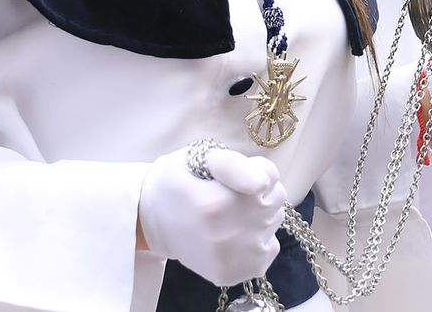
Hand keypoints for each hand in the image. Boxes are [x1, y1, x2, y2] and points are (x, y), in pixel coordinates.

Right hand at [138, 145, 287, 287]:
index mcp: (214, 203)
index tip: (240, 172)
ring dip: (259, 213)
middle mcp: (226, 235)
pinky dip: (259, 238)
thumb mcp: (195, 158)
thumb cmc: (178, 183)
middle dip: (260, 189)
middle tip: (232, 192)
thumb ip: (230, 163)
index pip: (269, 178)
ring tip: (230, 214)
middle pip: (276, 196)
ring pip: (274, 221)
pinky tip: (234, 234)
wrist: (155, 223)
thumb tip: (261, 181)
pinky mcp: (238, 274)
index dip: (257, 169)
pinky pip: (271, 246)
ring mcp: (233, 259)